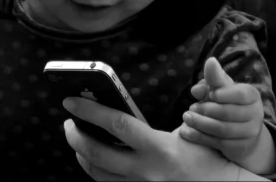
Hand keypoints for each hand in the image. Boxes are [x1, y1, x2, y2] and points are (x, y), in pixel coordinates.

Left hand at [61, 97, 262, 180]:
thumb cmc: (206, 156)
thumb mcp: (187, 131)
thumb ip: (153, 125)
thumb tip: (118, 111)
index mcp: (159, 148)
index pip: (116, 125)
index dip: (90, 111)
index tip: (71, 101)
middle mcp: (146, 171)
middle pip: (96, 154)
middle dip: (75, 136)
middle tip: (68, 123)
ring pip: (98, 174)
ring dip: (82, 155)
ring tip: (78, 139)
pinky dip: (97, 171)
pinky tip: (95, 158)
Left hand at [179, 57, 273, 173]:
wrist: (241, 133)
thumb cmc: (228, 104)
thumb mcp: (221, 89)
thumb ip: (214, 77)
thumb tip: (210, 62)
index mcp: (253, 96)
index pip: (239, 93)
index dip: (221, 94)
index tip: (208, 94)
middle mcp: (256, 114)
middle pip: (228, 113)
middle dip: (205, 110)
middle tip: (191, 108)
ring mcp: (249, 133)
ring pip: (222, 129)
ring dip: (200, 123)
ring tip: (187, 118)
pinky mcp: (240, 148)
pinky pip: (217, 143)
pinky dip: (198, 136)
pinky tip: (185, 131)